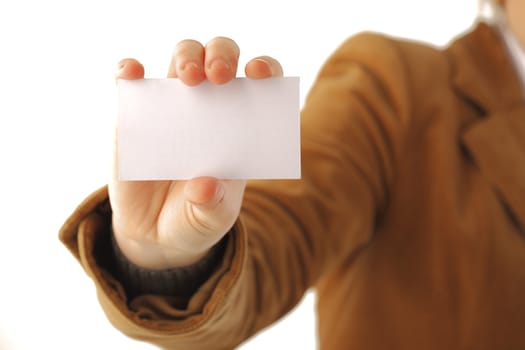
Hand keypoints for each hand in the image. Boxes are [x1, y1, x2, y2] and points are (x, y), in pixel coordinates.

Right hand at [110, 37, 282, 268]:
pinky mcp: (135, 115)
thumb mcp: (211, 219)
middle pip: (220, 58)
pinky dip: (129, 71)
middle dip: (222, 55)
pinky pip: (131, 83)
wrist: (155, 234)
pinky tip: (132, 73)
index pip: (260, 83)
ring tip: (188, 79)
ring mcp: (172, 107)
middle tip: (218, 76)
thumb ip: (213, 205)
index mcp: (239, 127)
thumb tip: (204, 186)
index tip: (259, 73)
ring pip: (182, 57)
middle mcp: (209, 107)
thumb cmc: (195, 219)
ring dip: (187, 55)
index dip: (265, 69)